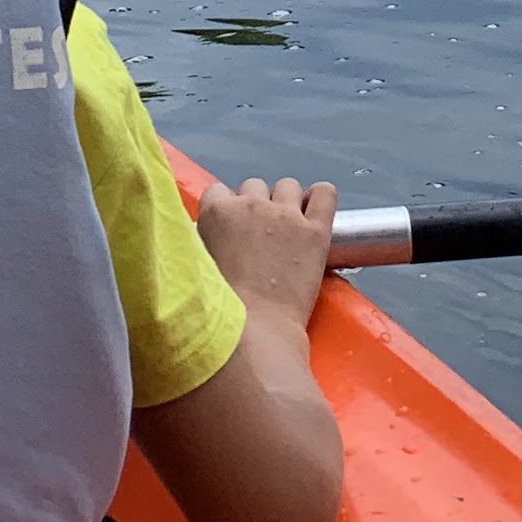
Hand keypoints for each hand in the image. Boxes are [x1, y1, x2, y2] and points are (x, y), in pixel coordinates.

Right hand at [191, 175, 335, 341]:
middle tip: (258, 237)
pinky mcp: (316, 231)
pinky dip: (320, 200)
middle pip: (254, 186)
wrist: (252, 336)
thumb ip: (201, 241)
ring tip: (285, 230)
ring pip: (288, 185)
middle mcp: (252, 205)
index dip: (226, 210)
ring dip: (286, 202)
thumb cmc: (218, 310)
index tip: (230, 231)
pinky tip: (313, 216)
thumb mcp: (195, 265)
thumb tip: (209, 237)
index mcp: (217, 212)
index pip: (219, 191)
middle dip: (256, 206)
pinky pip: (325, 193)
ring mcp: (287, 216)